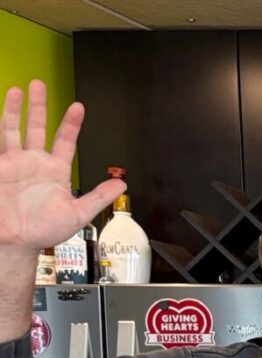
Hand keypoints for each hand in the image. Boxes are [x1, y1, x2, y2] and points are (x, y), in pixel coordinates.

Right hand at [0, 82, 123, 253]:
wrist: (16, 242)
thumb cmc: (44, 230)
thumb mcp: (78, 214)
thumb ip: (98, 197)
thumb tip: (122, 185)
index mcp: (56, 171)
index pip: (65, 141)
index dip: (71, 124)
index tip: (78, 107)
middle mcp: (34, 162)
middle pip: (37, 127)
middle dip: (39, 107)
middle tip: (39, 84)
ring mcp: (14, 163)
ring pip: (13, 129)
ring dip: (14, 109)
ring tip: (18, 89)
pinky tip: (0, 113)